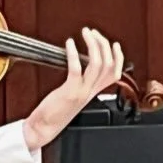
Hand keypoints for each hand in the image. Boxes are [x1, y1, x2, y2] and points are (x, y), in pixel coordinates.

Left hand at [22, 28, 126, 151]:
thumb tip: (80, 64)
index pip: (115, 73)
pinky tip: (69, 44)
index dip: (118, 57)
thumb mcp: (74, 96)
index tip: (114, 44)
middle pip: (109, 65)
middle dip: (104, 44)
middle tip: (93, 33)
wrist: (44, 129)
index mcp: (93, 93)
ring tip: (86, 33)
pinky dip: (74, 53)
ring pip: (97, 64)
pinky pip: (77, 69)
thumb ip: (81, 83)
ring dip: (93, 44)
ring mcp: (81, 92)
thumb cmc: (54, 112)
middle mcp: (90, 91)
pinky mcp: (69, 92)